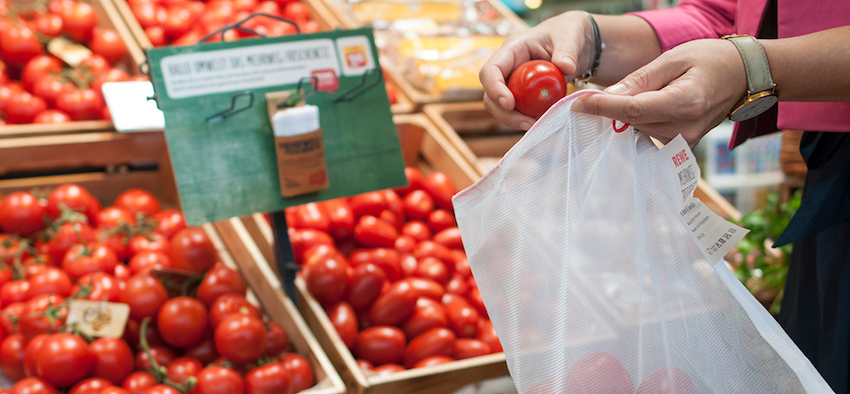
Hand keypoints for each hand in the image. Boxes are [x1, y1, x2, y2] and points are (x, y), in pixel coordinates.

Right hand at [479, 11, 593, 129]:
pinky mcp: (522, 95)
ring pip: (500, 107)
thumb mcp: (571, 37)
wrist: (576, 45)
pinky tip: (543, 120)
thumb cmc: (568, 34)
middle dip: (504, 113)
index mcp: (512, 49)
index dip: (494, 89)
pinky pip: (517, 111)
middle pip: (490, 95)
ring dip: (514, 120)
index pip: (491, 70)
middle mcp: (507, 68)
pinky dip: (526, 119)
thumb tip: (566, 68)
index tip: (509, 104)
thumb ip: (567, 52)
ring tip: (537, 124)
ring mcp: (513, 83)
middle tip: (528, 123)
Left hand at [572, 39, 747, 146]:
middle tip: (592, 98)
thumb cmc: (710, 60)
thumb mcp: (673, 58)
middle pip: (632, 123)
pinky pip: (647, 137)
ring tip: (626, 98)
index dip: (602, 108)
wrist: (742, 76)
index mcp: (684, 103)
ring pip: (636, 131)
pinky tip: (634, 111)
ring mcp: (684, 141)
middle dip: (610, 110)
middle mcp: (684, 128)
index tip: (578, 104)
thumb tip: (610, 95)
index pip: (632, 111)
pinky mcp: (681, 146)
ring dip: (624, 117)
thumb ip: (640, 79)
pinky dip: (636, 124)